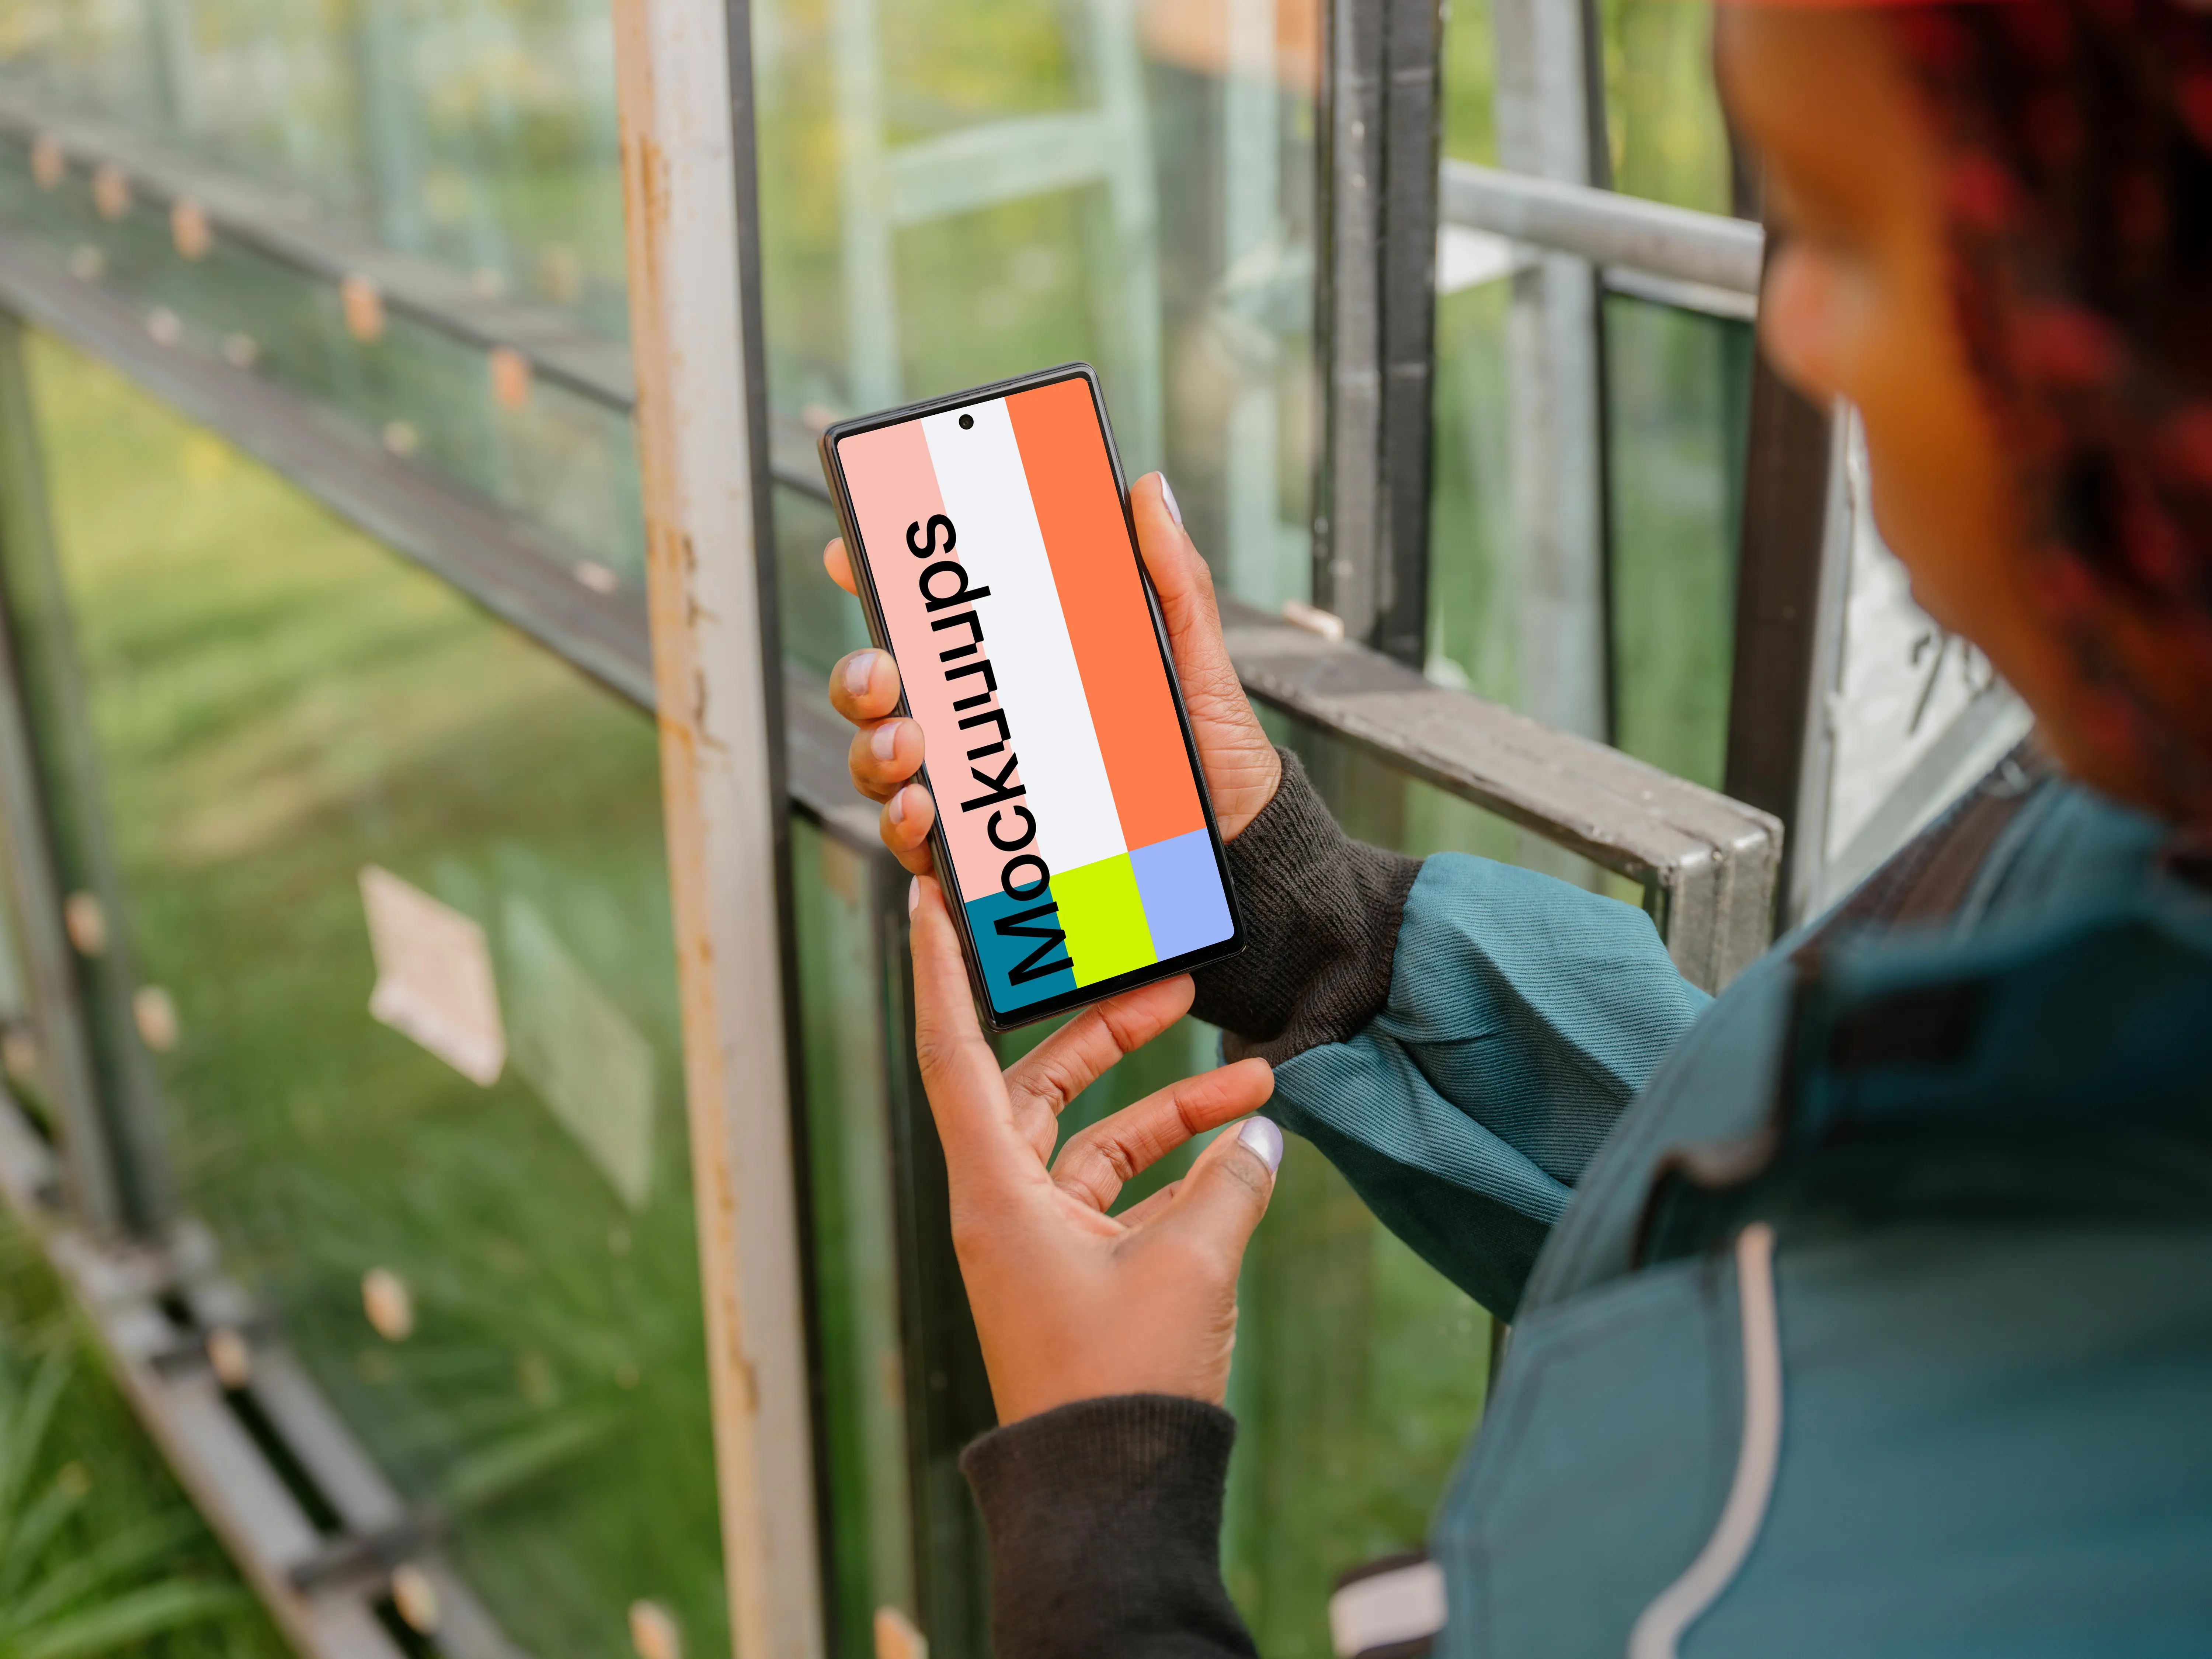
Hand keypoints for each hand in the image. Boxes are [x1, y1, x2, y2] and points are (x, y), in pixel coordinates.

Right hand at [824, 472, 1283, 875]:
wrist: (1237, 833)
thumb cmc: (1205, 740)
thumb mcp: (1192, 653)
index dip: (878, 584)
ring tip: (908, 749)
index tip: (849, 554)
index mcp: (1015, 666)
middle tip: (883, 673)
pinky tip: (925, 818)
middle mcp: (980, 725)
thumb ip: (1170, 576)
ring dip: (876, 754)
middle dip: (861, 680)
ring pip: (884, 768)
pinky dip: (907, 832)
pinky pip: (922, 847)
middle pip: (882, 695)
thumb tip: (1146, 491)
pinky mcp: (989, 854)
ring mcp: (977, 789)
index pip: (928, 624)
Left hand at [906, 874, 1282, 1421]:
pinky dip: (1176, 1171)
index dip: (941, 973)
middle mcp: (1005, 1208)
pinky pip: (1123, 1196)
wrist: (1110, 1496)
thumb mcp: (1189, 1267)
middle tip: (1175, 987)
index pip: (952, 1052)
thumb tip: (1261, 1140)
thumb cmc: (1122, 1384)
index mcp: (994, 1193)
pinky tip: (1240, 1153)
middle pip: (1042, 1087)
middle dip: (1110, 1036)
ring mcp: (1041, 1243)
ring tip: (1252, 1079)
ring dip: (1170, 1111)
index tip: (928, 901)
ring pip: (1096, 1142)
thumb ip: (1229, 1187)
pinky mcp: (1081, 1276)